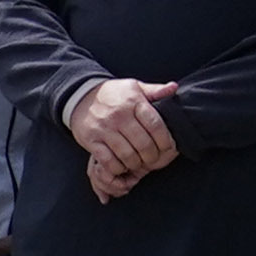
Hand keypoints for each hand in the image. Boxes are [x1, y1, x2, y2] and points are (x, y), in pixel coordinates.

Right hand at [64, 78, 177, 195]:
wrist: (80, 97)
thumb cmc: (113, 94)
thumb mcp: (134, 87)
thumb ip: (155, 90)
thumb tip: (174, 87)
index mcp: (133, 102)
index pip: (155, 125)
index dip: (165, 140)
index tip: (169, 148)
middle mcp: (118, 115)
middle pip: (143, 144)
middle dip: (153, 156)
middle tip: (155, 160)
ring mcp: (103, 128)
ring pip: (127, 155)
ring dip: (137, 164)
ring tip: (140, 163)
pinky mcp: (91, 140)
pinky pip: (108, 160)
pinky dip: (118, 167)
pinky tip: (123, 165)